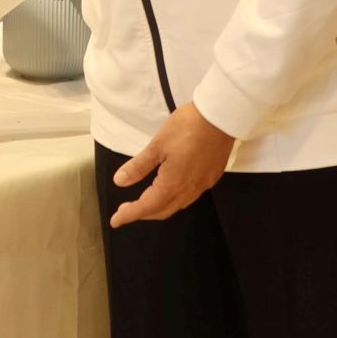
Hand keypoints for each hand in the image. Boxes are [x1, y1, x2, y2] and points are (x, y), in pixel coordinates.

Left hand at [109, 103, 235, 227]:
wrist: (220, 116)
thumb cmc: (188, 127)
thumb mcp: (157, 145)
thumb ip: (138, 166)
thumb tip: (120, 181)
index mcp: (173, 184)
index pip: (147, 206)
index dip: (129, 215)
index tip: (116, 220)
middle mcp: (189, 190)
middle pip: (163, 210)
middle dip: (143, 214)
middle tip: (126, 210)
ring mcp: (203, 184)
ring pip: (178, 205)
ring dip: (159, 207)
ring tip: (145, 201)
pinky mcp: (212, 176)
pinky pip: (190, 196)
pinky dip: (175, 199)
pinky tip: (171, 189)